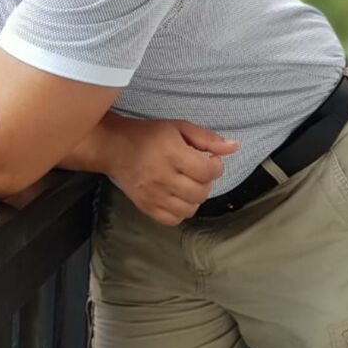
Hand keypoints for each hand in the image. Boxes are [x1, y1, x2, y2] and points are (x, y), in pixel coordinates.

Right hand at [106, 113, 238, 225]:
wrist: (113, 147)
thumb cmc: (148, 134)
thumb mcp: (178, 127)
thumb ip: (207, 138)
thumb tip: (234, 147)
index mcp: (171, 153)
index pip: (208, 171)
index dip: (216, 166)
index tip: (209, 159)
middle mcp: (162, 176)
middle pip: (201, 192)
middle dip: (206, 181)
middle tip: (196, 170)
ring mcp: (153, 195)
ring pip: (190, 208)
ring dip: (195, 196)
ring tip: (187, 183)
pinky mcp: (145, 207)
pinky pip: (174, 219)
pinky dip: (181, 210)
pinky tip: (176, 195)